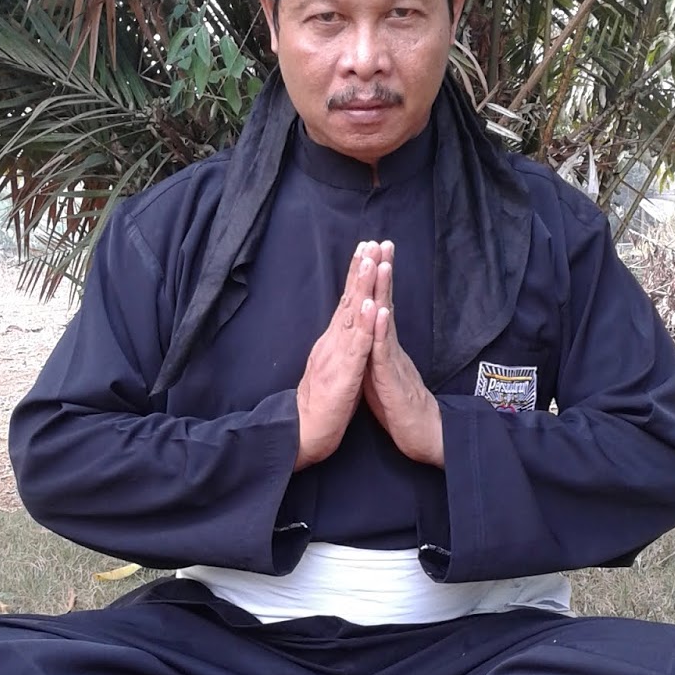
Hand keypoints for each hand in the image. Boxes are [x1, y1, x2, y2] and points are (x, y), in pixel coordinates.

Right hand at [294, 241, 378, 469]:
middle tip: (370, 241)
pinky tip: (370, 306)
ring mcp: (337, 355)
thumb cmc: (322, 404)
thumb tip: (347, 327)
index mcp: (334, 341)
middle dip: (360, 269)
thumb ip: (340, 346)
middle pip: (349, 299)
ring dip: (362, 287)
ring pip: (353, 315)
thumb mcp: (334, 367)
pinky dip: (364, 325)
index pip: (348, 301)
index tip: (367, 249)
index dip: (358, 275)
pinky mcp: (343, 374)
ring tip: (371, 261)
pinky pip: (357, 347)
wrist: (303, 433)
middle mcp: (333, 342)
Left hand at [363, 242, 443, 467]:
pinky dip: (381, 332)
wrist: (423, 436)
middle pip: (384, 302)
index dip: (372, 278)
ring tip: (383, 265)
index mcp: (383, 345)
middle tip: (382, 241)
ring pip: (386, 321)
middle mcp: (390, 346)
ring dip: (384, 293)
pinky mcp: (392, 380)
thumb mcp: (378, 371)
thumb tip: (364, 330)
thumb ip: (372, 349)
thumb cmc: (400, 406)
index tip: (370, 249)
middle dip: (382, 272)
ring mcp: (393, 361)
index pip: (376, 304)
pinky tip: (380, 312)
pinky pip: (385, 353)